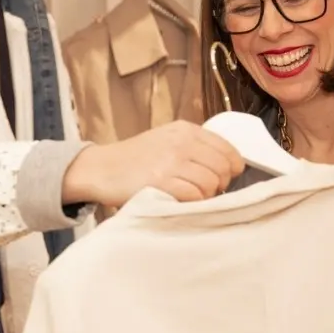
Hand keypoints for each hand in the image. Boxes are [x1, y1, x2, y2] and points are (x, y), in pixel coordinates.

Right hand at [62, 121, 244, 207]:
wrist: (101, 168)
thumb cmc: (135, 159)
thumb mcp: (166, 140)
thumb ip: (194, 147)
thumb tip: (227, 167)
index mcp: (185, 130)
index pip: (227, 149)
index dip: (232, 167)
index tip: (226, 177)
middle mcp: (181, 142)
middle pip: (223, 168)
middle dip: (220, 184)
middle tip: (206, 190)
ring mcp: (171, 162)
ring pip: (211, 183)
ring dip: (206, 195)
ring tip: (190, 196)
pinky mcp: (161, 182)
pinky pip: (195, 196)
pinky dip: (193, 202)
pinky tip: (180, 200)